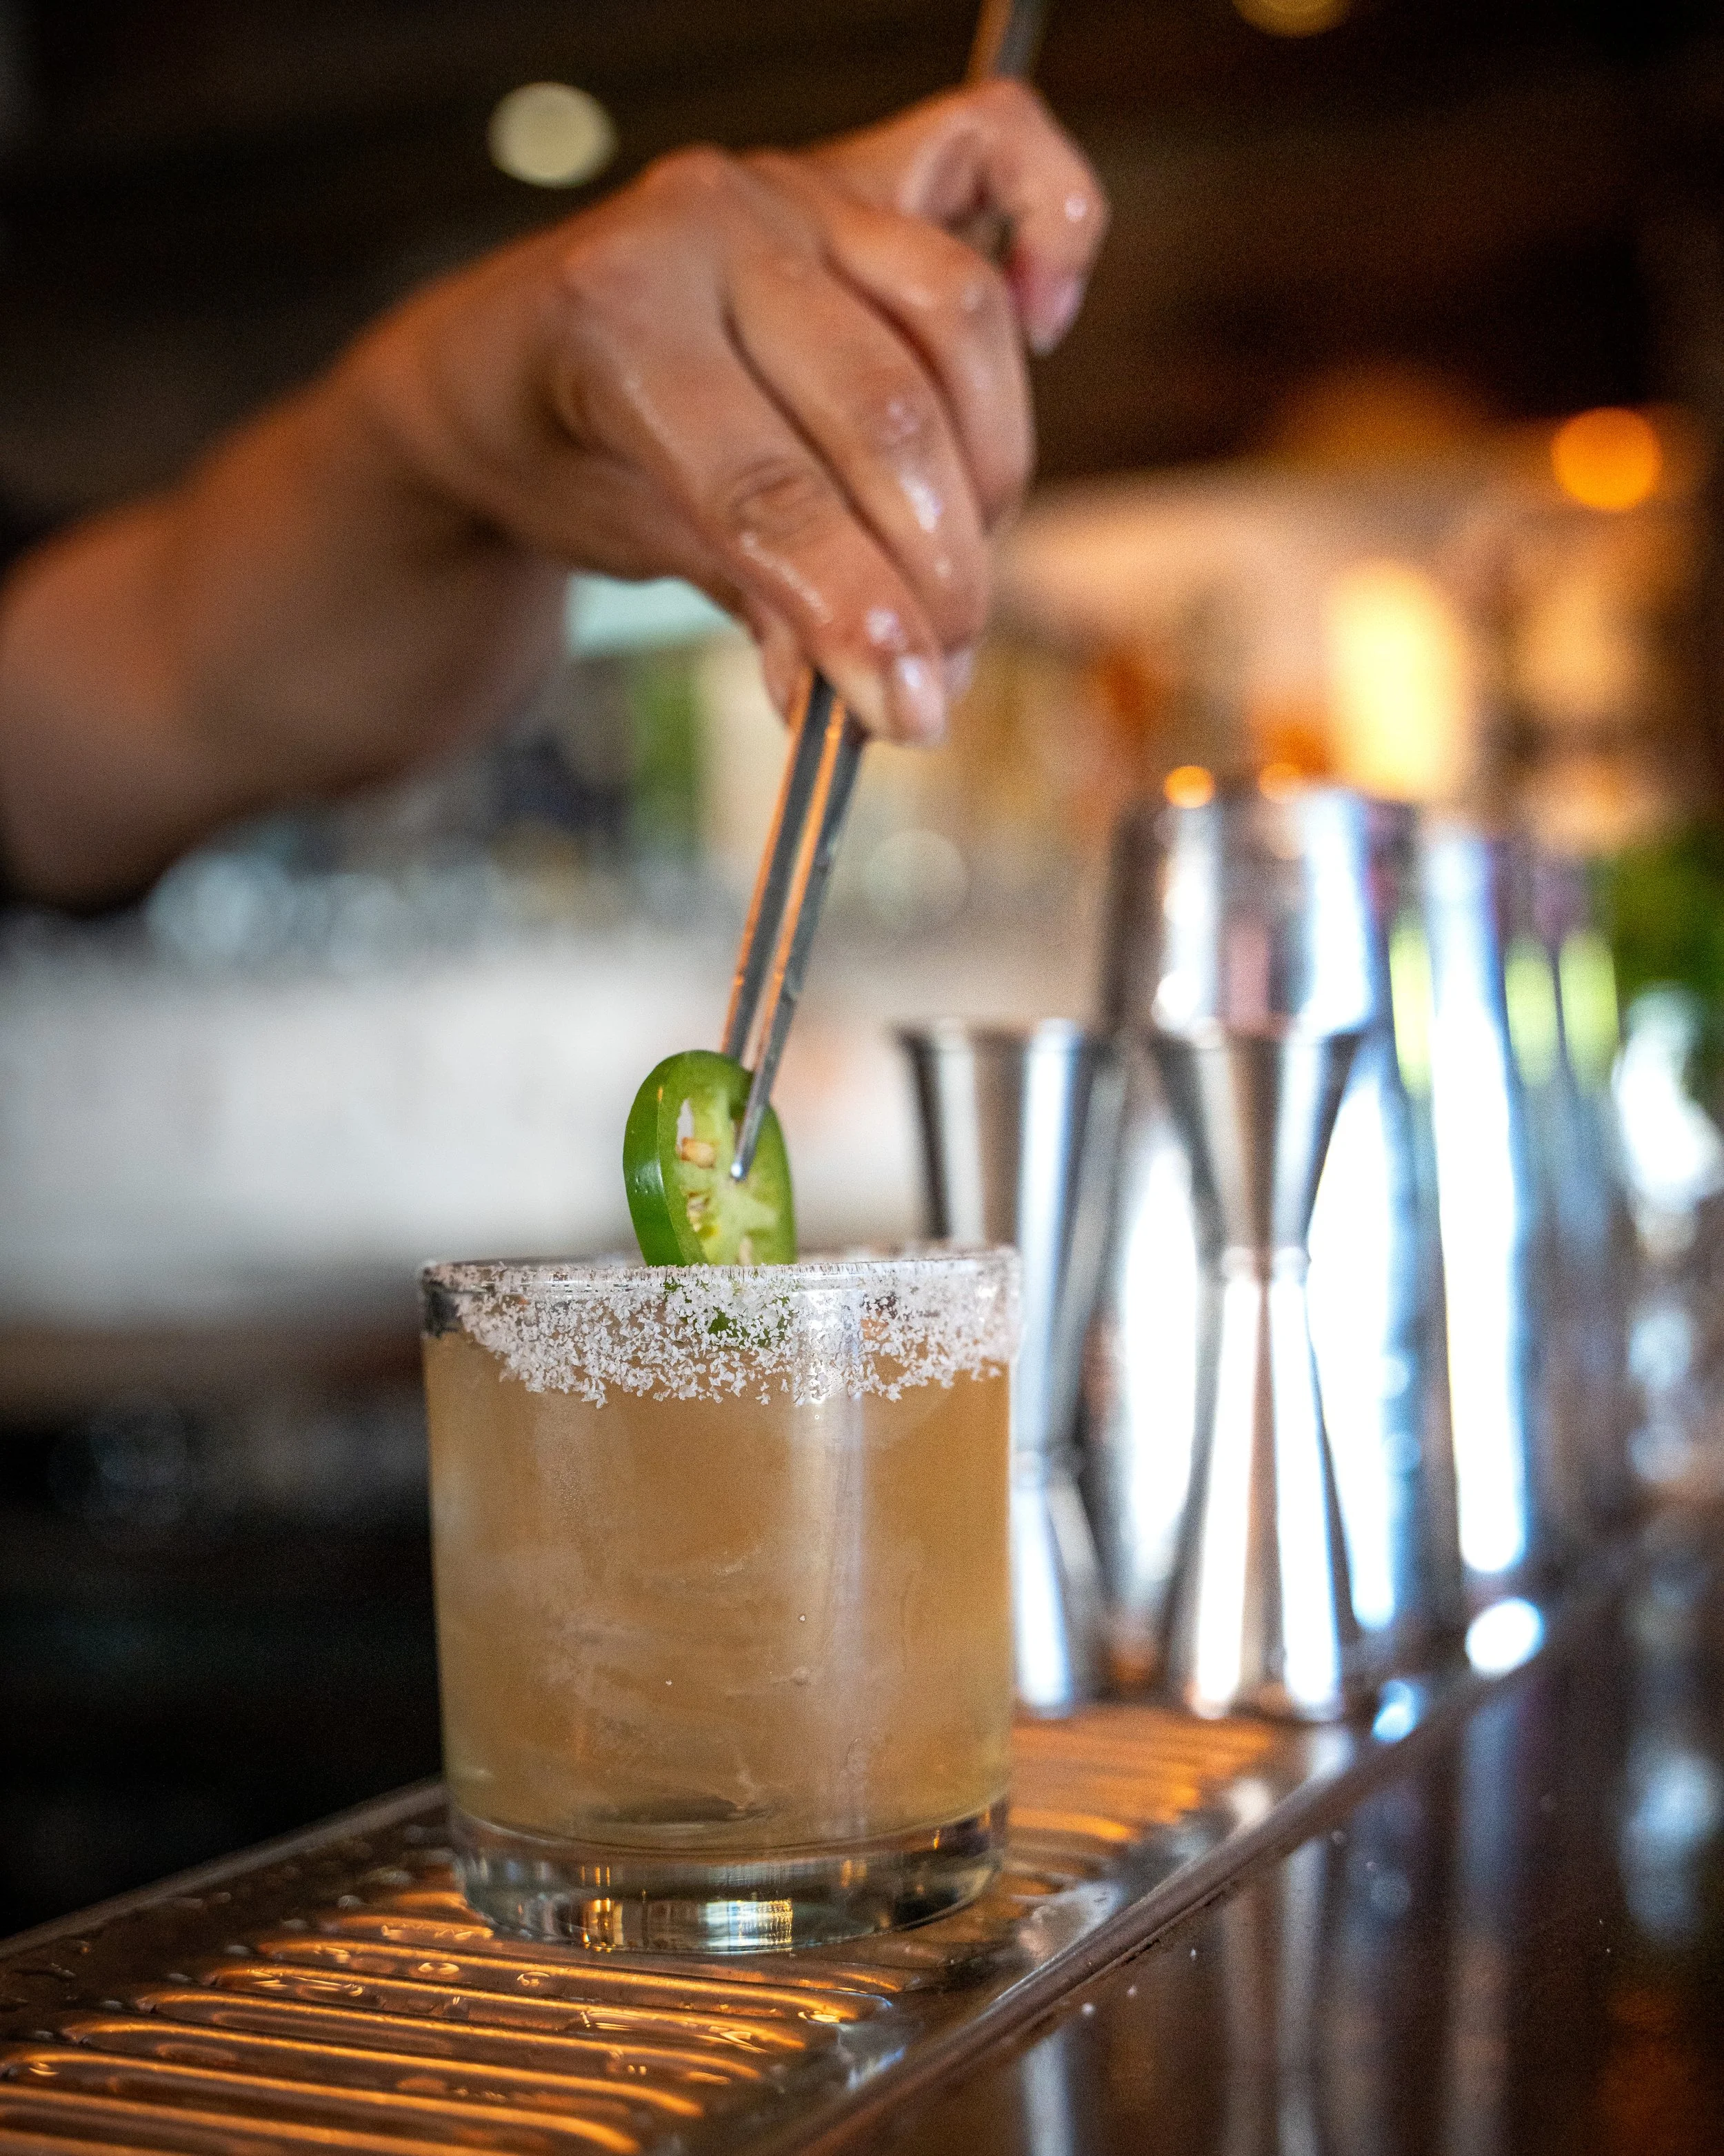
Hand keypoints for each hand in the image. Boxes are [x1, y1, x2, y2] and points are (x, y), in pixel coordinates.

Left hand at [344, 79, 1106, 742]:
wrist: (502, 359)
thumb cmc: (568, 459)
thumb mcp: (634, 548)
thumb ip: (763, 607)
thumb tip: (880, 692)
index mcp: (616, 320)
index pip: (769, 490)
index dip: (854, 614)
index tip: (909, 711)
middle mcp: (711, 224)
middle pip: (886, 411)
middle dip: (936, 570)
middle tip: (944, 667)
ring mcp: (796, 185)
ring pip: (958, 320)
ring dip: (990, 470)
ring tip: (959, 567)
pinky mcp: (862, 166)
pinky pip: (1002, 147)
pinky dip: (1055, 229)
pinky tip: (1044, 324)